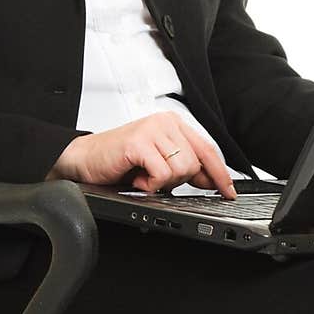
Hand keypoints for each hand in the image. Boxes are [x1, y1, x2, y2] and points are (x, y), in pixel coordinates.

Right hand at [45, 113, 236, 198]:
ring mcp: (152, 130)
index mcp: (173, 124)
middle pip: (195, 163)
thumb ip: (183, 169)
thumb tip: (211, 181)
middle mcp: (165, 122)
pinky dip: (149, 185)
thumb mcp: (157, 164)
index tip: (228, 191)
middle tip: (153, 179)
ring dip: (161, 183)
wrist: (84, 160)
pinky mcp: (139, 141)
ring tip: (143, 177)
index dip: (220, 173)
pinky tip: (136, 178)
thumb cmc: (118, 162)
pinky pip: (161, 173)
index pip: (207, 149)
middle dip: (177, 181)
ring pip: (181, 169)